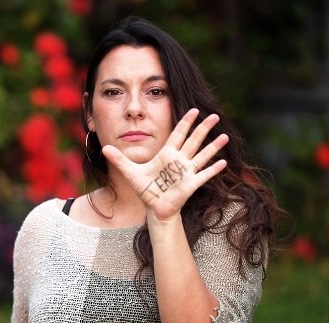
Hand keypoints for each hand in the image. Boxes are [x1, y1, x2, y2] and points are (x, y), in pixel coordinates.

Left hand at [101, 108, 228, 220]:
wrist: (153, 207)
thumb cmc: (145, 189)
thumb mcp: (130, 172)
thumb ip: (119, 160)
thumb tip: (104, 148)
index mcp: (166, 154)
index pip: (178, 134)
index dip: (185, 122)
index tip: (194, 109)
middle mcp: (179, 160)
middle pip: (194, 140)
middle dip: (203, 128)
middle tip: (214, 115)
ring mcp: (186, 172)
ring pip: (202, 155)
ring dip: (213, 146)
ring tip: (224, 136)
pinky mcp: (190, 184)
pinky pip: (203, 175)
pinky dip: (213, 170)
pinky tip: (223, 163)